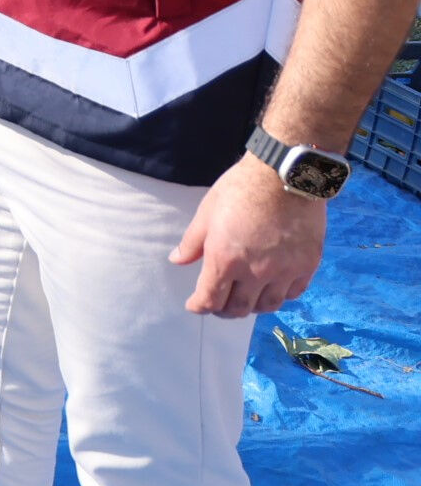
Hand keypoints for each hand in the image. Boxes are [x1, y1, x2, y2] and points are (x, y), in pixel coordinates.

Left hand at [171, 153, 327, 317]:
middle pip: (239, 309)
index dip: (200, 306)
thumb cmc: (241, 189)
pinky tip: (272, 288)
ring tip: (246, 299)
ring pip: (268, 305)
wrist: (285, 175)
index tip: (195, 305)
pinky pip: (292, 293)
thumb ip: (192, 242)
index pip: (210, 299)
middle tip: (219, 305)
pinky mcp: (307, 265)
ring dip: (253, 307)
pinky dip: (280, 295)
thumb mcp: (207, 212)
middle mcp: (255, 272)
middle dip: (225, 310)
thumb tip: (177, 260)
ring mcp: (284, 271)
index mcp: (225, 259)